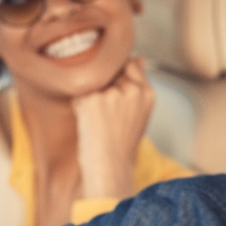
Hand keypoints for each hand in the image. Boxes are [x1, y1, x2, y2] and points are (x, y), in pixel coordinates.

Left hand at [73, 58, 154, 199]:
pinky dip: (79, 106)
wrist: (109, 168)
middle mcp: (132, 91)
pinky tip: (89, 123)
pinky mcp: (92, 100)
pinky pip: (79, 93)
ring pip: (93, 81)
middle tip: (105, 114)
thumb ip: (137, 85)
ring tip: (98, 120)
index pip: (129, 64)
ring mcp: (112, 94)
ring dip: (90, 95)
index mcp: (147, 93)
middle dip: (103, 87)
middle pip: (109, 71)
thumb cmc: (121, 143)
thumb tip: (137, 57)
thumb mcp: (138, 112)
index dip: (117, 77)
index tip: (112, 96)